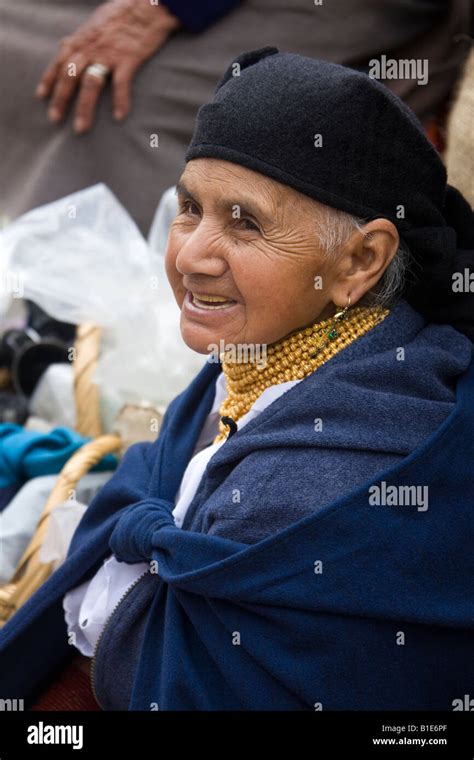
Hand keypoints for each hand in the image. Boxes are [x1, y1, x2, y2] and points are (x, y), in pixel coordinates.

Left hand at [35, 0, 180, 133]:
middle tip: (55, 119)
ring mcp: (109, 54)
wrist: (146, 5)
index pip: (59, 62)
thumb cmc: (121, 13)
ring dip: (84, 108)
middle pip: (70, 77)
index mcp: (81, 40)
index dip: (49, 80)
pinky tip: (119, 117)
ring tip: (81, 128)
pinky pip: (121, 84)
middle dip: (61, 99)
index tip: (41, 97)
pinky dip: (120, 101)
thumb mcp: (93, 22)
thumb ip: (78, 37)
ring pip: (90, 84)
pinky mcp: (128, 59)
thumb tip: (64, 44)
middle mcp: (90, 48)